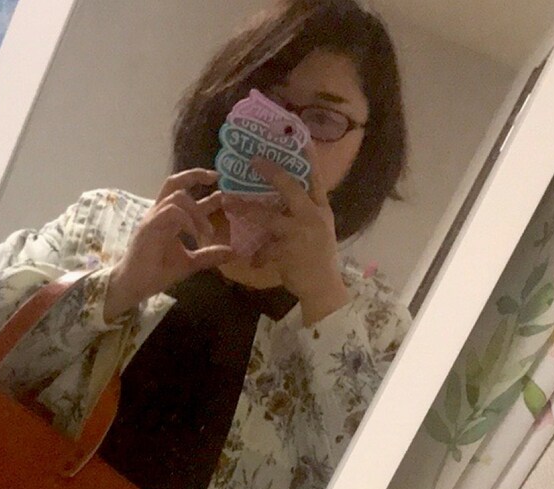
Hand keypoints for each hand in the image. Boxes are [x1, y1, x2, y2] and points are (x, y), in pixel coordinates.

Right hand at [103, 169, 234, 321]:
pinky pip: (170, 212)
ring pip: (176, 197)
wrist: (135, 286)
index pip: (184, 194)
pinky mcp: (148, 227)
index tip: (219, 182)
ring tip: (208, 232)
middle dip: (195, 176)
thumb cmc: (157, 273)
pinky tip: (194, 234)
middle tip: (215, 179)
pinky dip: (186, 220)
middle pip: (174, 183)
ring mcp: (153, 219)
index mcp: (168, 219)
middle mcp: (160, 214)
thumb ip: (209, 255)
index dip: (199, 183)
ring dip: (197, 211)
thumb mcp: (190, 263)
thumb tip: (232, 252)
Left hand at [223, 146, 349, 324]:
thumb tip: (284, 200)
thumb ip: (304, 214)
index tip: (298, 134)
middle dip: (271, 172)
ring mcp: (301, 232)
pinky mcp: (288, 250)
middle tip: (252, 159)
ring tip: (228, 202)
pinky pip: (265, 248)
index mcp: (321, 208)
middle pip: (290, 186)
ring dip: (246, 209)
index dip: (307, 155)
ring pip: (269, 216)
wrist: (324, 288)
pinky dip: (258, 254)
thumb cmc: (319, 259)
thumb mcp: (319, 230)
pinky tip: (252, 261)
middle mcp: (313, 215)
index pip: (315, 176)